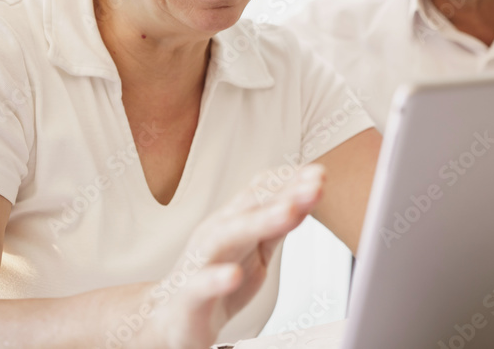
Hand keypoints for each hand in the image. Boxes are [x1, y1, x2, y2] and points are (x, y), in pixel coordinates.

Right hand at [149, 164, 326, 348]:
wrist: (172, 320)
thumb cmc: (217, 279)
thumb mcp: (256, 251)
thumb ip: (278, 227)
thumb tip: (308, 198)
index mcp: (234, 221)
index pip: (262, 190)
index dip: (290, 180)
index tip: (321, 173)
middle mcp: (216, 233)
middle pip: (250, 206)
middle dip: (285, 193)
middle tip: (316, 185)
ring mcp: (201, 261)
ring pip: (227, 234)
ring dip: (259, 221)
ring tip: (289, 212)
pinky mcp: (189, 295)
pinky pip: (201, 284)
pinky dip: (217, 278)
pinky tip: (235, 275)